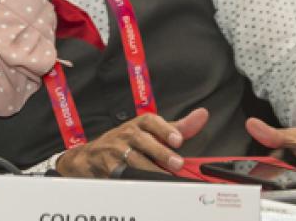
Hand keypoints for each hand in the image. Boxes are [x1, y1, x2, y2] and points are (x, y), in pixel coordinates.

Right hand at [57, 108, 208, 177]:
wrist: (94, 156)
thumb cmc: (129, 142)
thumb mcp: (153, 133)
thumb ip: (178, 127)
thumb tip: (202, 115)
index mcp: (139, 124)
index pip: (151, 121)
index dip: (164, 129)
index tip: (178, 140)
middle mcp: (127, 134)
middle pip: (143, 140)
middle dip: (161, 152)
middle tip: (177, 163)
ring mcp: (116, 149)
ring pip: (134, 158)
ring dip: (150, 168)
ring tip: (165, 176)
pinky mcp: (108, 165)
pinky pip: (122, 172)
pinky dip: (132, 177)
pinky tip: (142, 181)